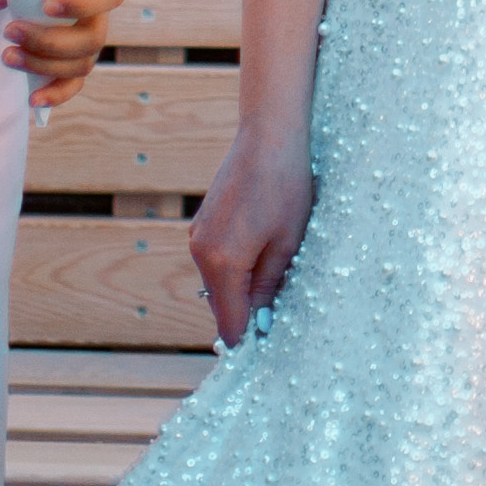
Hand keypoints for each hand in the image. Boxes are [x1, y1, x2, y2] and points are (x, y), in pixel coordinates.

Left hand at [0, 0, 123, 109]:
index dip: (83, 4)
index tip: (46, 5)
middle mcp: (101, 16)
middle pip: (92, 39)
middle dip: (48, 41)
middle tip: (10, 30)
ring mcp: (91, 43)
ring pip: (81, 64)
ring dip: (42, 64)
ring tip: (7, 55)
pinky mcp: (76, 63)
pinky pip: (74, 85)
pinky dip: (56, 95)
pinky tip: (33, 99)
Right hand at [192, 124, 316, 347]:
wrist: (268, 135)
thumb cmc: (286, 187)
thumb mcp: (286, 243)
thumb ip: (268, 285)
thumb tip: (259, 319)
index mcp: (222, 263)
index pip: (229, 320)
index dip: (247, 337)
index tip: (265, 349)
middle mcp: (201, 252)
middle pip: (220, 303)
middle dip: (243, 313)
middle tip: (274, 319)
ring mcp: (199, 235)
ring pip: (217, 281)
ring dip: (239, 289)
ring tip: (273, 285)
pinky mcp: (203, 221)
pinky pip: (215, 259)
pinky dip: (233, 268)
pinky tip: (260, 256)